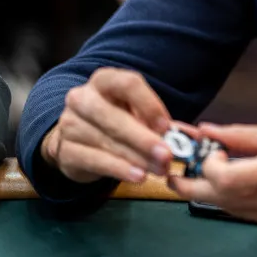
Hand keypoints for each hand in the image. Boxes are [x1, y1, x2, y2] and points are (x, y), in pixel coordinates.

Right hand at [41, 68, 174, 184]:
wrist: (75, 138)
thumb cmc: (114, 120)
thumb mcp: (136, 113)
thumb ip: (160, 123)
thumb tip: (191, 137)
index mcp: (104, 80)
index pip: (128, 84)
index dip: (149, 104)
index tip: (166, 126)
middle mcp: (83, 98)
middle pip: (115, 117)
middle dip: (144, 138)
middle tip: (167, 155)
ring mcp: (70, 124)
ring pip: (107, 142)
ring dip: (137, 158)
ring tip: (159, 169)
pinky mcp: (65, 151)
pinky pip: (96, 160)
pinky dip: (120, 169)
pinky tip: (138, 176)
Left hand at [168, 124, 256, 233]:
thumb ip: (248, 135)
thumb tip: (210, 130)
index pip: (225, 178)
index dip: (207, 165)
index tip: (208, 149)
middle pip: (221, 200)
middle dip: (194, 186)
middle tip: (176, 174)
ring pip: (233, 211)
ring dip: (214, 194)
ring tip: (204, 176)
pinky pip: (251, 217)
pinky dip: (238, 201)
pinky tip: (238, 186)